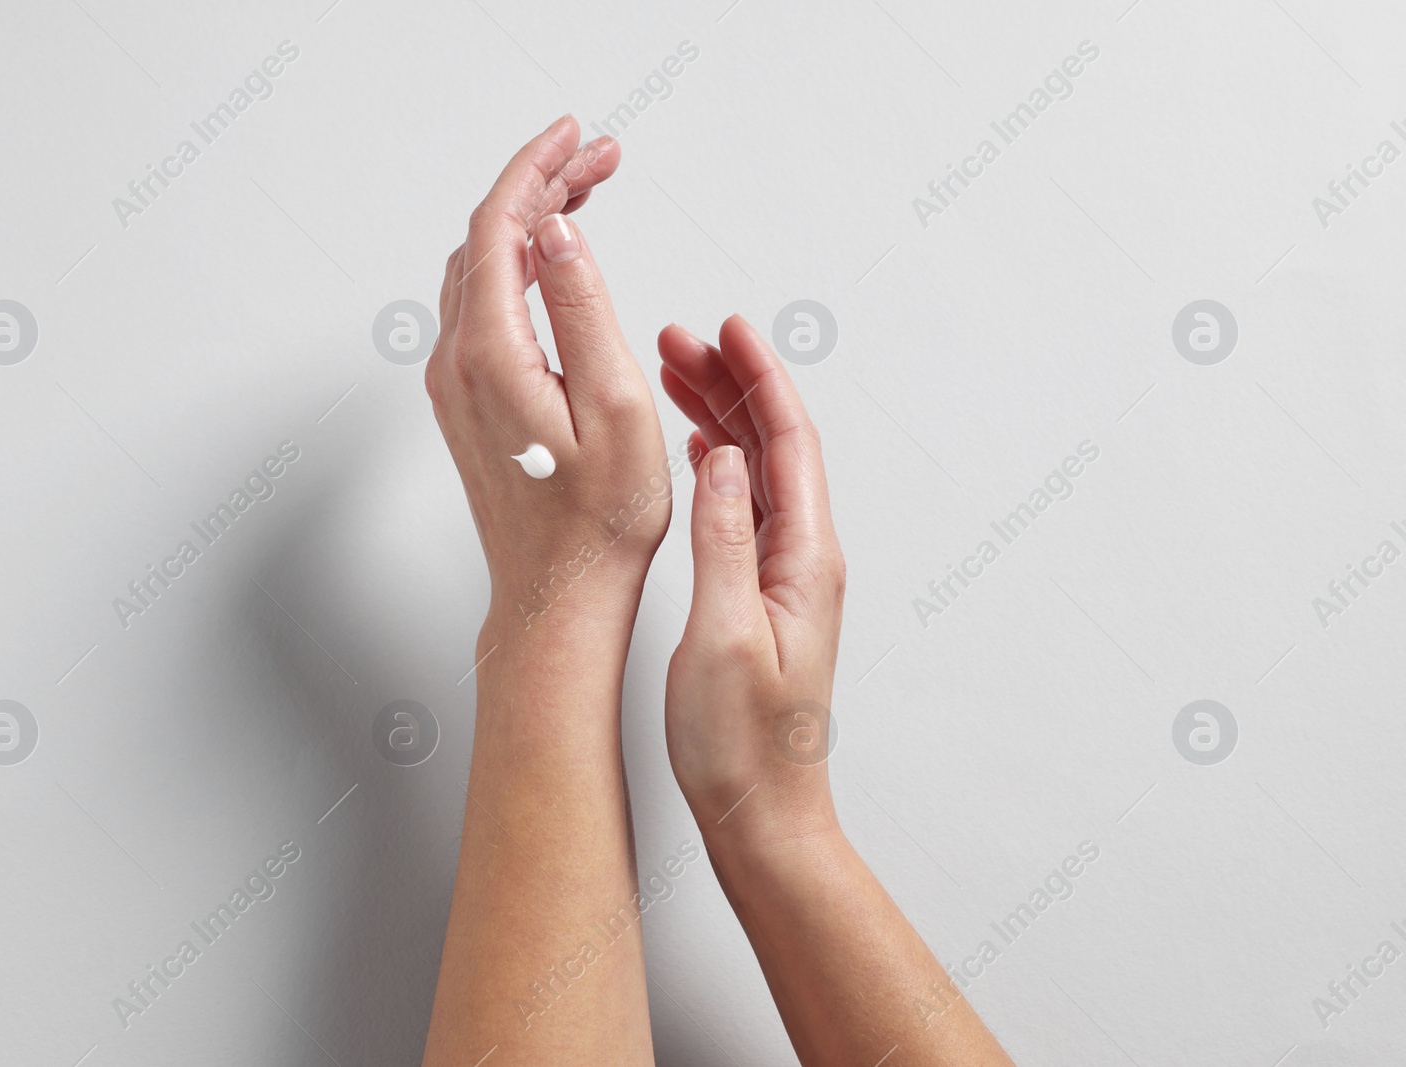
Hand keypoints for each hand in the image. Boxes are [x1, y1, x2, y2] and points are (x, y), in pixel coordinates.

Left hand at [426, 117, 671, 633]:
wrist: (556, 597)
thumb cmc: (597, 524)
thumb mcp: (613, 407)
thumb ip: (581, 308)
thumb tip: (555, 230)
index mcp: (491, 356)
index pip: (501, 225)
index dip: (538, 168)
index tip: (578, 137)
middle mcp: (456, 364)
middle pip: (488, 238)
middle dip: (541, 185)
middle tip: (600, 159)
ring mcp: (454, 384)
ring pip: (481, 269)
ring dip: (527, 222)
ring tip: (585, 196)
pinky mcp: (465, 402)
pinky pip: (480, 305)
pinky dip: (515, 265)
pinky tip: (551, 263)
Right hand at [658, 315, 846, 841]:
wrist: (762, 814)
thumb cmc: (744, 746)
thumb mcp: (723, 640)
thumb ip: (723, 544)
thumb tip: (718, 460)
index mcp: (804, 561)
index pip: (788, 443)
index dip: (759, 379)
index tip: (728, 330)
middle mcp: (802, 560)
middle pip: (772, 445)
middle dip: (729, 384)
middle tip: (677, 341)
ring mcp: (783, 577)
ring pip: (754, 471)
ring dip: (718, 419)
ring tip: (671, 377)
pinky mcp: (760, 596)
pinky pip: (742, 506)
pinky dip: (714, 464)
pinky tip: (689, 451)